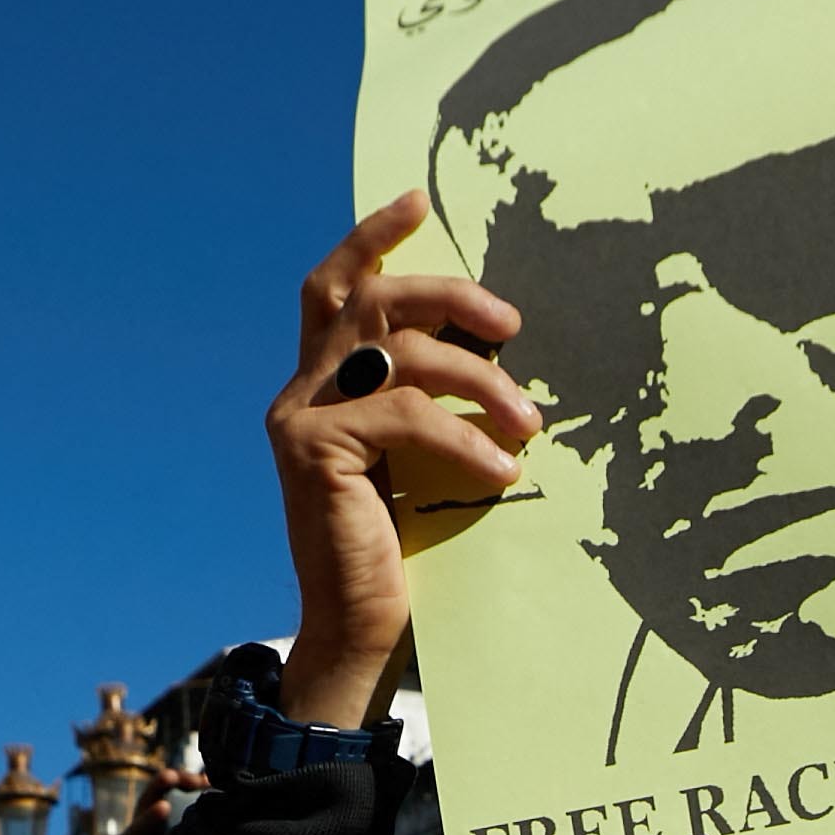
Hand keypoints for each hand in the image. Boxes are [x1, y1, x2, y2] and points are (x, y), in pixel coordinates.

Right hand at [274, 195, 536, 732]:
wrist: (361, 635)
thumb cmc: (402, 554)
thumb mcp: (419, 462)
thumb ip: (428, 404)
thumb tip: (498, 354)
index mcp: (320, 387)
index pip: (334, 288)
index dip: (371, 237)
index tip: (418, 199)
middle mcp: (300, 393)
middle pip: (370, 299)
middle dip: (447, 293)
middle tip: (511, 321)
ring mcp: (300, 420)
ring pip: (398, 353)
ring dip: (479, 379)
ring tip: (534, 419)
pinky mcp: (314, 453)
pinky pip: (407, 419)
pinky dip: (466, 438)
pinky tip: (503, 469)